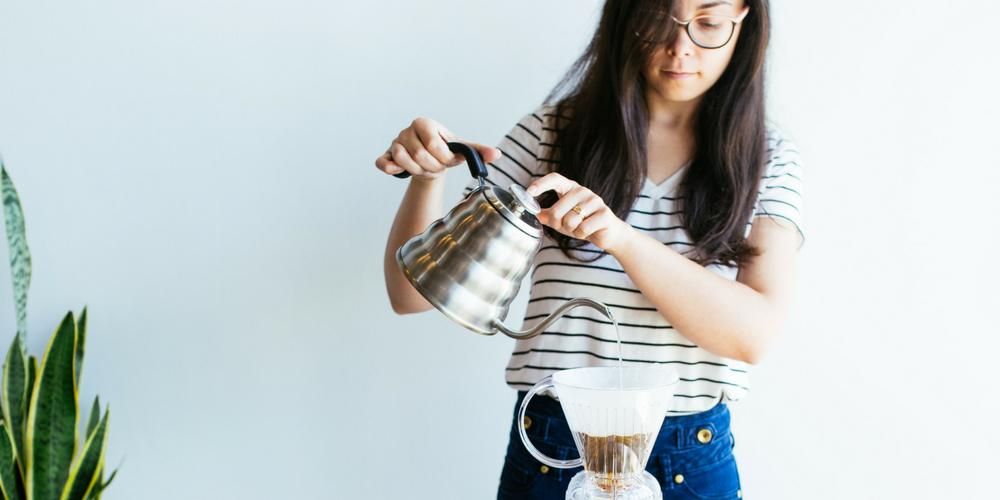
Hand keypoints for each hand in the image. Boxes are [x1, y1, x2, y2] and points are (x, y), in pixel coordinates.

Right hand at [375, 118, 501, 180]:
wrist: (430, 160)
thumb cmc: (445, 152)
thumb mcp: (461, 149)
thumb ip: (477, 151)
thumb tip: (497, 154)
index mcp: (425, 123)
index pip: (433, 145)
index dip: (443, 159)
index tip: (447, 160)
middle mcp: (408, 130)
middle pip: (419, 155)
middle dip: (432, 167)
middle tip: (436, 166)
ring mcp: (395, 142)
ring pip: (403, 160)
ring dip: (417, 171)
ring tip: (424, 168)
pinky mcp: (386, 154)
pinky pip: (383, 162)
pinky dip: (389, 168)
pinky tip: (397, 171)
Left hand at [527, 173, 632, 252]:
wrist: (607, 233)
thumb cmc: (581, 223)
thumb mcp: (561, 218)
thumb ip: (545, 214)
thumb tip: (529, 211)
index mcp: (570, 188)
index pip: (555, 179)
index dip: (541, 184)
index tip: (529, 192)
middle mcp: (582, 191)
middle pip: (557, 209)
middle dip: (556, 224)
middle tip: (564, 226)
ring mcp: (595, 201)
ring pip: (570, 220)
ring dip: (570, 230)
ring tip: (578, 228)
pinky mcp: (604, 213)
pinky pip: (583, 228)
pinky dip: (580, 235)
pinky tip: (586, 232)